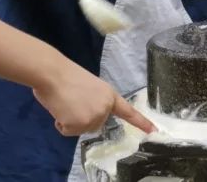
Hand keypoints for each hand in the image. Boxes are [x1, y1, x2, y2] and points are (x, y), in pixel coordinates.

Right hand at [33, 62, 154, 136]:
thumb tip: (86, 113)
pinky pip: (68, 131)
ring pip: (81, 129)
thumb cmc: (67, 77)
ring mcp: (94, 117)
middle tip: (71, 101)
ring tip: (65, 103)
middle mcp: (106, 108)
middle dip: (82, 118)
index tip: (154, 131)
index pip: (129, 112)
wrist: (52, 74)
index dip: (142, 122)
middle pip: (95, 125)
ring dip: (70, 121)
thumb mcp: (90, 89)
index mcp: (110, 96)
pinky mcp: (79, 124)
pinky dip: (61, 124)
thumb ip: (96, 102)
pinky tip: (60, 109)